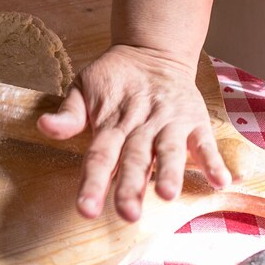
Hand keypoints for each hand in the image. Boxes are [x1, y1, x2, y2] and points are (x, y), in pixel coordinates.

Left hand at [37, 45, 230, 221]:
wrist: (153, 50)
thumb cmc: (113, 79)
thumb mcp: (82, 88)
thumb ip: (68, 114)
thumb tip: (44, 126)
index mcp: (110, 122)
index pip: (99, 155)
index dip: (92, 182)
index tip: (86, 210)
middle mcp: (140, 125)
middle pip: (133, 158)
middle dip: (130, 186)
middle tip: (127, 214)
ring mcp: (168, 123)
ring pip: (167, 150)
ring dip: (168, 172)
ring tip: (167, 194)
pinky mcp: (193, 121)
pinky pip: (205, 142)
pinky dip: (213, 161)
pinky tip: (220, 181)